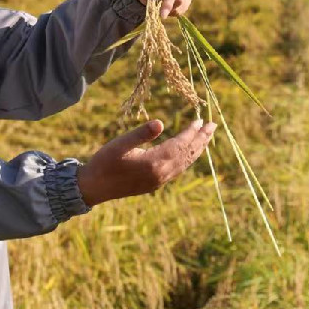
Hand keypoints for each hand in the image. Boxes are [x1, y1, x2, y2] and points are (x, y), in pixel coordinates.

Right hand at [76, 119, 216, 206]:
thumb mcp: (119, 144)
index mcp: (153, 163)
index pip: (180, 145)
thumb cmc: (104, 162)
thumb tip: (160, 123)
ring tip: (206, 138)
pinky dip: (187, 159)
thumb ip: (141, 134)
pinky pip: (178, 169)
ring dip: (197, 149)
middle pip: (188, 155)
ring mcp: (159, 181)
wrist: (94, 187)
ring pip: (185, 164)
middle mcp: (161, 174)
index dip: (191, 133)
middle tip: (213, 126)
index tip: (201, 120)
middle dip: (201, 140)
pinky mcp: (155, 183)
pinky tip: (188, 154)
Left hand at [125, 0, 193, 18]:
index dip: (168, 1)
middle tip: (155, 8)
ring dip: (170, 9)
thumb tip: (164, 9)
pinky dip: (173, 10)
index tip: (162, 15)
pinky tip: (164, 5)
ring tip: (157, 4)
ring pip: (183, 3)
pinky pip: (183, 7)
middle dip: (168, 6)